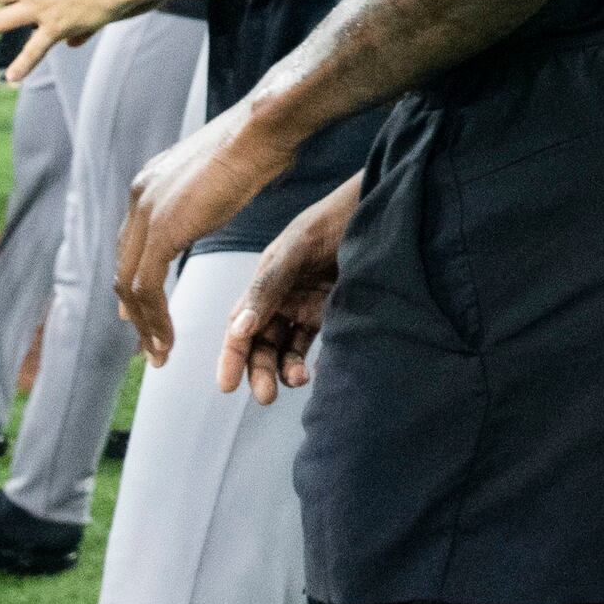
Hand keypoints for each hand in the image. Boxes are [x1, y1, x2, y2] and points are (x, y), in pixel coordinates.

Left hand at [116, 116, 292, 358]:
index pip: (130, 247)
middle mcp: (139, 197)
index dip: (134, 287)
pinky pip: (147, 287)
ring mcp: (147, 212)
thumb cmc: (255, 145)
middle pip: (124, 269)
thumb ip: (195, 202)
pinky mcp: (163, 229)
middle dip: (135, 313)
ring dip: (144, 324)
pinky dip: (156, 317)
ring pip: (129, 284)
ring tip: (160, 352)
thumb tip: (197, 213)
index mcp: (148, 184)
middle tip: (149, 344)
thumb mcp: (214, 177)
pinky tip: (169, 336)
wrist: (262, 128)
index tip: (141, 318)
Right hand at [212, 171, 367, 398]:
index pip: (240, 326)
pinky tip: (320, 372)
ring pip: (289, 350)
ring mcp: (309, 307)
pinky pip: (320, 345)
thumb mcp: (297, 247)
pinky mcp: (336, 314)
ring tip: (299, 380)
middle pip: (263, 344)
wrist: (377, 208)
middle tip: (267, 396)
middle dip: (261, 371)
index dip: (231, 355)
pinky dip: (316, 363)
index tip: (227, 386)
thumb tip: (240, 327)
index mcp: (266, 283)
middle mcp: (284, 298)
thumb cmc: (332, 219)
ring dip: (287, 370)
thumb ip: (269, 285)